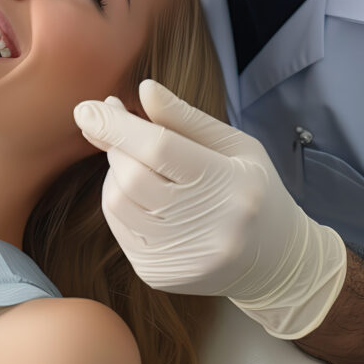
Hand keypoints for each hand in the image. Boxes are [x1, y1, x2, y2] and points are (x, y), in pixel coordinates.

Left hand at [74, 79, 346, 338]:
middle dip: (116, 145)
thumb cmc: (252, 190)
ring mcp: (181, 258)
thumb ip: (185, 118)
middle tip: (119, 128)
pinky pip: (118, 227)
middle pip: (133, 176)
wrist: (276, 263)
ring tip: (138, 162)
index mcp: (231, 185)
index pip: (160, 149)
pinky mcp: (159, 274)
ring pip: (118, 201)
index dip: (118, 126)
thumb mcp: (234, 145)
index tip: (86, 108)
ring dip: (115, 172)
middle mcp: (208, 228)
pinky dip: (118, 200)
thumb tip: (143, 89)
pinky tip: (141, 192)